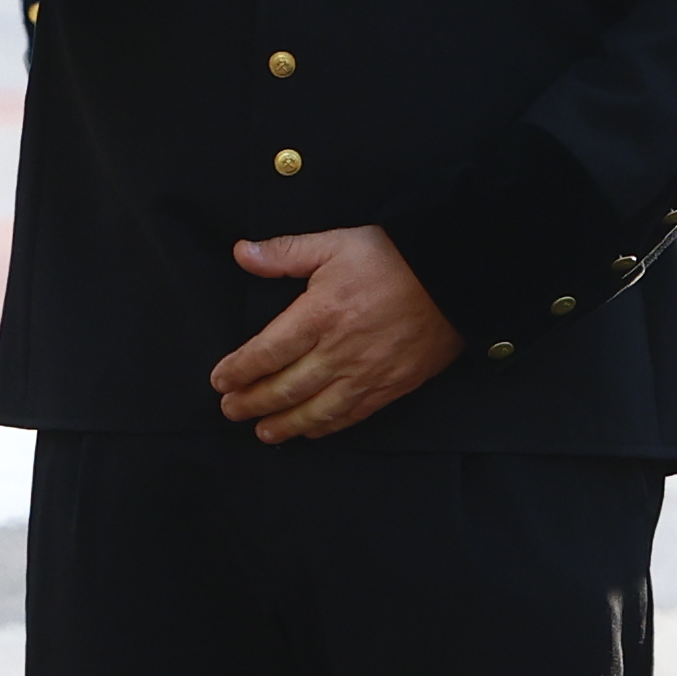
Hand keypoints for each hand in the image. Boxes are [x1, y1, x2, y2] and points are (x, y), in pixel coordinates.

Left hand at [212, 225, 468, 441]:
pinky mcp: (390, 388)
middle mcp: (338, 352)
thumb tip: (243, 253)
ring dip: (284, 425)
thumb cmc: (395, 258)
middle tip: (231, 410)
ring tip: (263, 432)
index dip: (238, 370)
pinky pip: (350, 416)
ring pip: (315, 411)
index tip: (220, 380)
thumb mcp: (336, 243)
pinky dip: (325, 427)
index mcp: (319, 315)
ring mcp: (365, 375)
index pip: (266, 352)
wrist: (456, 279)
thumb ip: (285, 252)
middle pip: (284, 388)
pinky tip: (309, 431)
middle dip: (252, 403)